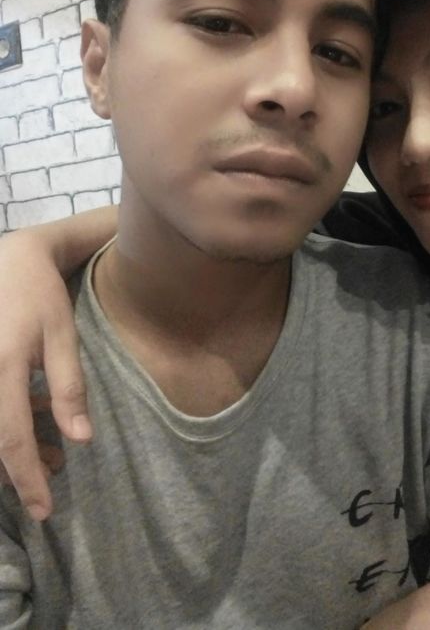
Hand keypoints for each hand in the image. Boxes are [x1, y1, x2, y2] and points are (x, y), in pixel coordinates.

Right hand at [0, 229, 90, 519]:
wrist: (8, 261)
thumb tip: (80, 439)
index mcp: (3, 366)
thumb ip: (69, 387)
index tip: (44, 510)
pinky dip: (6, 426)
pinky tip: (31, 423)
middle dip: (18, 471)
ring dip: (10, 450)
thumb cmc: (40, 296)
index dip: (26, 478)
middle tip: (49, 480)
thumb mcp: (63, 336)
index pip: (11, 437)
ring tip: (47, 455)